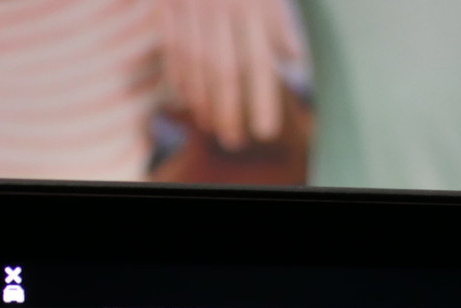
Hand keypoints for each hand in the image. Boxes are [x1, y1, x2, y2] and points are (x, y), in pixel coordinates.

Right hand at [160, 0, 302, 149]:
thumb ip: (278, 24)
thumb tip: (293, 61)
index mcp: (253, 6)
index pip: (259, 65)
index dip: (262, 102)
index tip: (264, 132)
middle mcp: (221, 7)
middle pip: (224, 73)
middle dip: (229, 112)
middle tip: (235, 141)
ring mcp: (192, 5)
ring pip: (194, 64)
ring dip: (202, 101)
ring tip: (211, 126)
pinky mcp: (168, 2)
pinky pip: (170, 47)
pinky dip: (178, 76)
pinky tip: (187, 99)